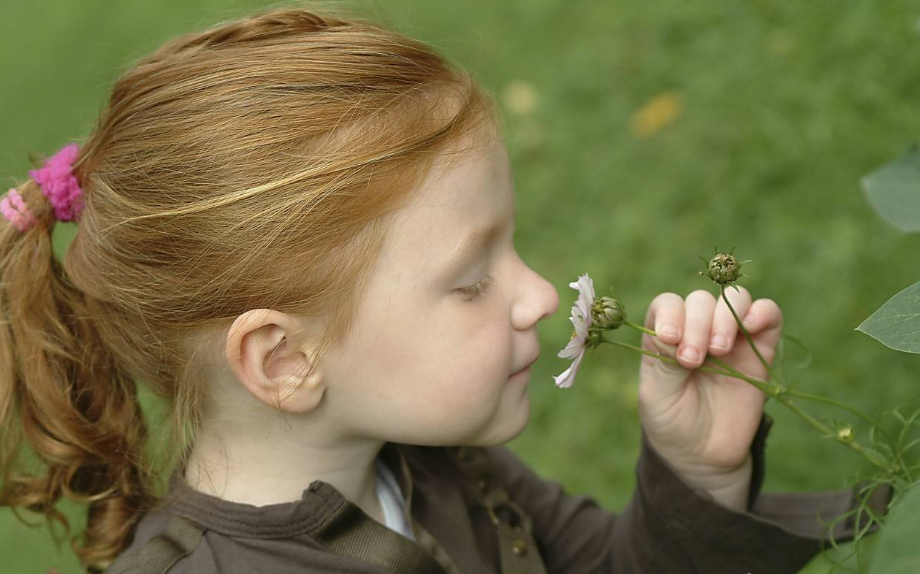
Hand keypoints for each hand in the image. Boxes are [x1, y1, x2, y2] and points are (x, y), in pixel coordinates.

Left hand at [638, 286, 782, 510]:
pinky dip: (761, 312)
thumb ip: (662, 360)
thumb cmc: (672, 422)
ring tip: (719, 351)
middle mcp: (698, 330)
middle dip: (697, 324)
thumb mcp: (656, 395)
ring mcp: (731, 337)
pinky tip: (750, 328)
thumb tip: (671, 332)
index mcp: (667, 336)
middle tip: (692, 361)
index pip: (668, 304)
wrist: (705, 456)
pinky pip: (768, 314)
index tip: (670, 339)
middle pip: (700, 300)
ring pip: (734, 299)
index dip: (670, 314)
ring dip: (726, 317)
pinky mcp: (760, 349)